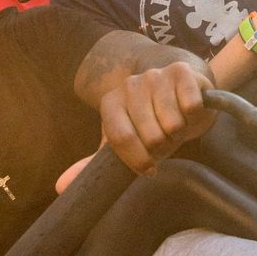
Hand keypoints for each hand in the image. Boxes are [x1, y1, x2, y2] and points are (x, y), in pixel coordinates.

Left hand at [98, 61, 214, 175]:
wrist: (178, 91)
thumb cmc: (151, 122)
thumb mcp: (125, 143)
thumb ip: (95, 162)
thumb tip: (63, 184)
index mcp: (111, 103)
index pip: (122, 138)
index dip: (139, 160)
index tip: (149, 169)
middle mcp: (129, 85)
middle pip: (151, 136)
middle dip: (163, 146)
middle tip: (165, 140)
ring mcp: (155, 75)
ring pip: (172, 124)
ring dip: (179, 132)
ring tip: (176, 125)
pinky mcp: (180, 71)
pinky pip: (190, 107)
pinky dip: (193, 117)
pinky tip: (189, 112)